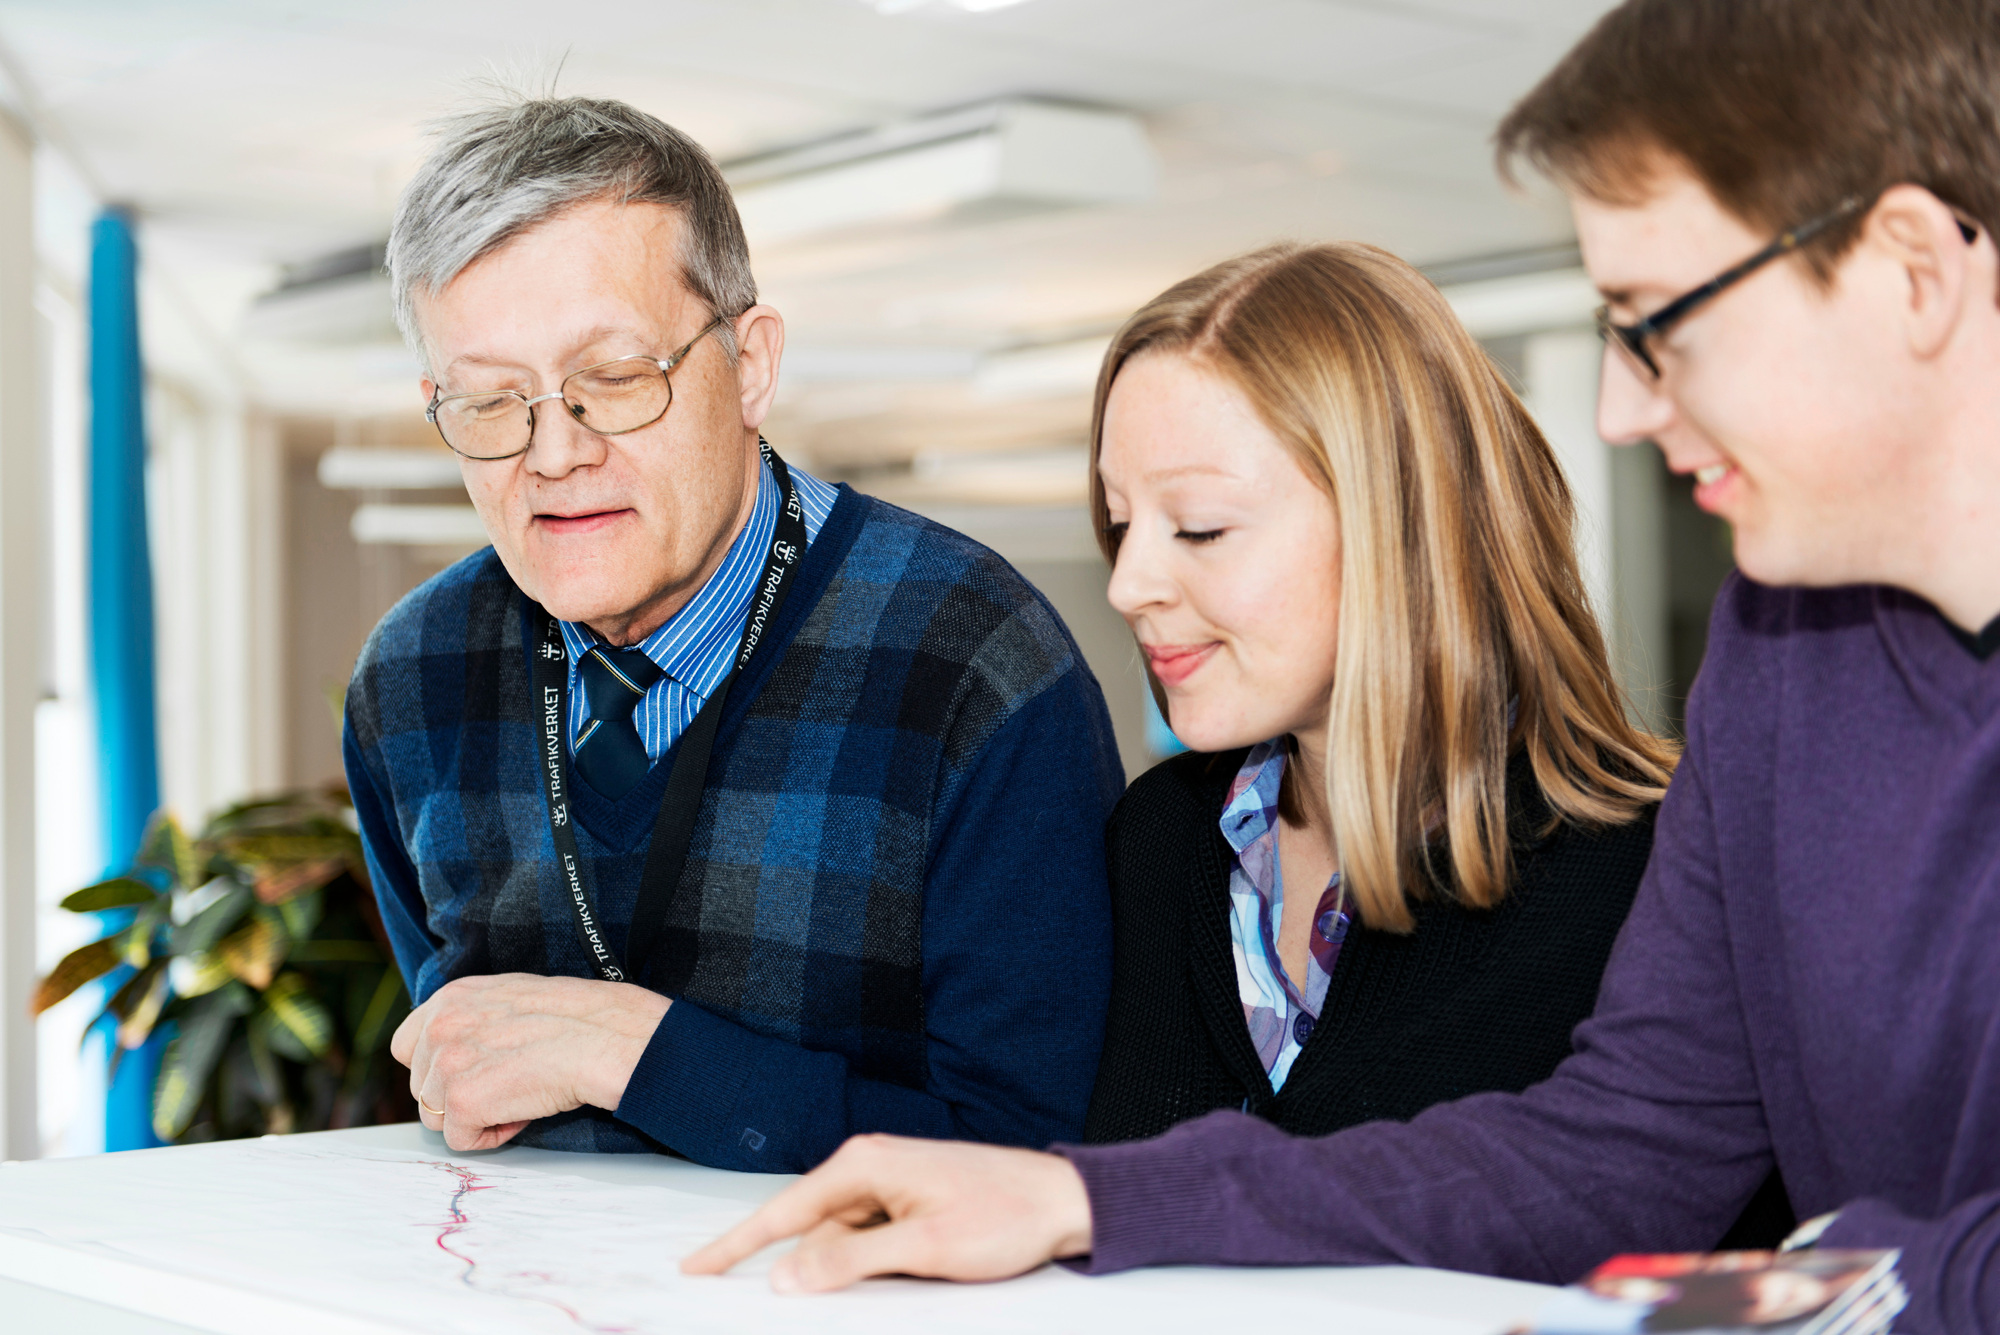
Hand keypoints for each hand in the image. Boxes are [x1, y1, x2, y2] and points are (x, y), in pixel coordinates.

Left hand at [390, 973, 669, 1151]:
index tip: (470, 1073)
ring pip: (436, 1117)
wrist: (607, 1038)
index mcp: (451, 997)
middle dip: (458, 1095)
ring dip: (475, 1117)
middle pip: (420, 1087)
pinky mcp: (462, 1102)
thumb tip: (460, 1049)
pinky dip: (492, 1135)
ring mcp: (446, 1065)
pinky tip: (523, 1112)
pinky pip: (461, 1140)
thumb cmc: (577, 1018)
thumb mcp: (511, 997)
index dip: (436, 1068)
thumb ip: (474, 1017)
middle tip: (506, 1086)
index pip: (407, 1045)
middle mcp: (439, 1026)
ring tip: (518, 1096)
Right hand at [680, 1134, 1092, 1291]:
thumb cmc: (1003, 1215)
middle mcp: (870, 1167)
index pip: (782, 1213)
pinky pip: (871, 1241)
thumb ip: (850, 1264)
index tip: (693, 1269)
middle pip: (813, 1234)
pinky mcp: (908, 1203)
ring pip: (843, 1244)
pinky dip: (875, 1265)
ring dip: (857, 1271)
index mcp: (865, 1164)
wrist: (1063, 1200)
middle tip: (858, 1279)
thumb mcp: (924, 1249)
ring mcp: (890, 1185)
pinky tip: (910, 1269)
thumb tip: (786, 1278)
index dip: (734, 1246)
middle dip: (815, 1271)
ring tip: (922, 1265)